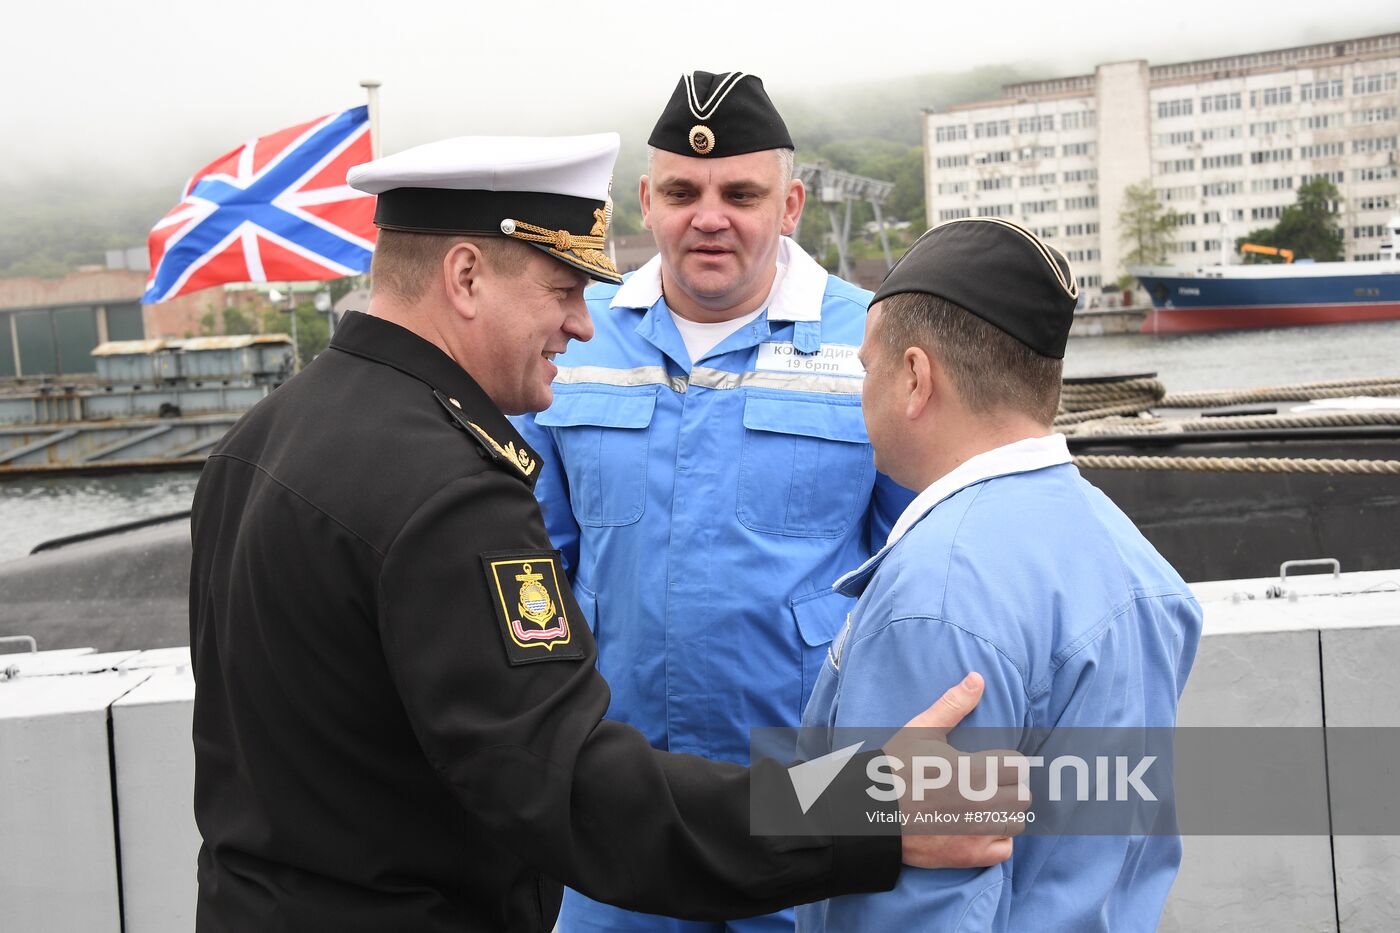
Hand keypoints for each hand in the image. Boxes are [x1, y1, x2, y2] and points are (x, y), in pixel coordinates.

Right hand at [887, 672, 1029, 868]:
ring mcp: (976, 831)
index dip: (1005, 762)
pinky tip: (980, 828)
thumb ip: (953, 705)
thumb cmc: (894, 768)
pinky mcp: (969, 855)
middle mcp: (980, 803)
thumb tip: (978, 677)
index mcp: (972, 770)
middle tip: (986, 784)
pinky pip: (1004, 850)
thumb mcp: (920, 731)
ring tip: (985, 806)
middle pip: (1022, 794)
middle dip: (1008, 787)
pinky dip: (997, 840)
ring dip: (1005, 813)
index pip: (1018, 765)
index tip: (990, 763)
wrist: (869, 813)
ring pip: (1016, 822)